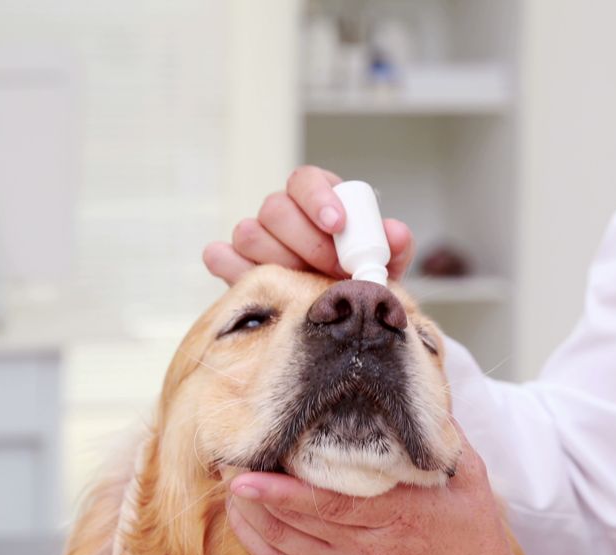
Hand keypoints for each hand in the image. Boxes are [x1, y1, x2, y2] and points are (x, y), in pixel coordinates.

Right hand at [203, 165, 415, 284]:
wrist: (335, 315)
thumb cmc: (359, 280)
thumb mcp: (384, 265)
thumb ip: (393, 247)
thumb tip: (395, 232)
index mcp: (317, 199)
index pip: (306, 180)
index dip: (319, 198)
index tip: (337, 224)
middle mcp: (282, 214)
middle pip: (275, 208)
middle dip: (307, 242)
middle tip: (334, 269)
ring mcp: (255, 238)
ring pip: (249, 233)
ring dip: (279, 260)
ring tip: (307, 284)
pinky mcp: (234, 263)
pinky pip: (220, 255)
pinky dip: (231, 266)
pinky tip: (258, 281)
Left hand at [225, 426, 520, 554]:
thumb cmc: (472, 528)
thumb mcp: (467, 474)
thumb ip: (439, 434)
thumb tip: (415, 383)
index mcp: (398, 514)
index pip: (331, 506)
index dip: (284, 496)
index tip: (248, 479)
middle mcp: (371, 548)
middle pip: (298, 528)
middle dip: (256, 501)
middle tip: (228, 469)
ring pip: (288, 552)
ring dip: (254, 524)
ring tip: (233, 491)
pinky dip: (265, 550)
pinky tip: (249, 525)